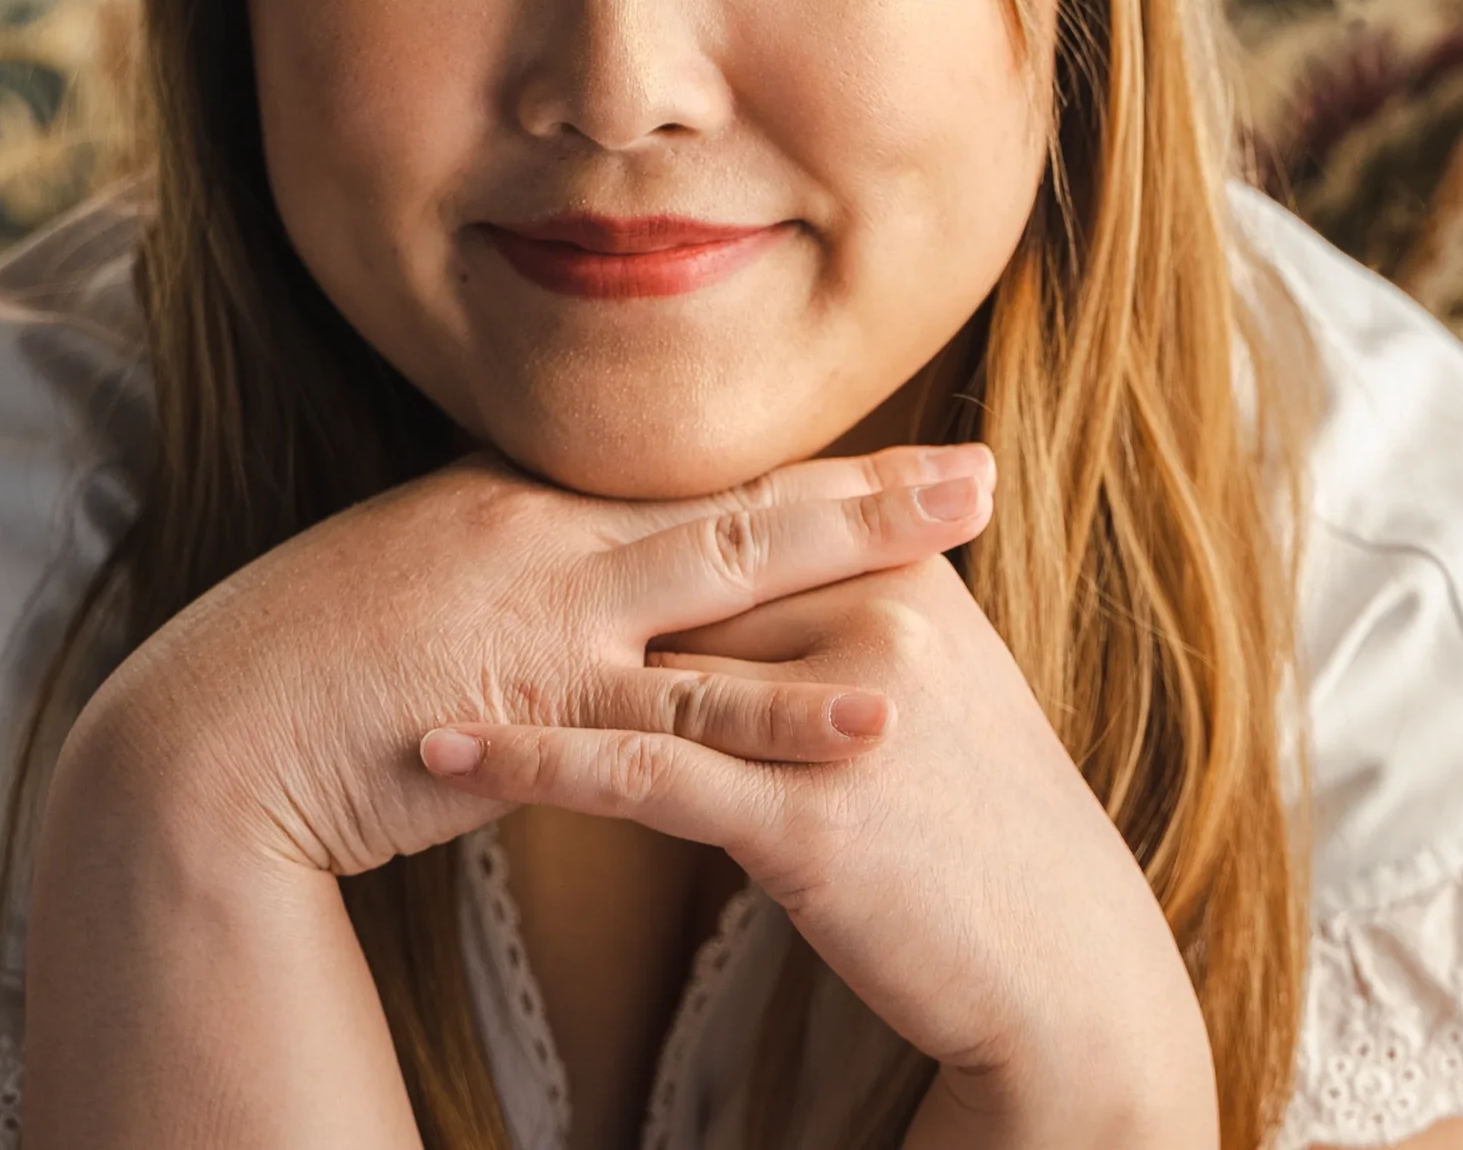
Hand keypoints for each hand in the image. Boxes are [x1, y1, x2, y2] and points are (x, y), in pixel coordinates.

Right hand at [56, 441, 995, 880]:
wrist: (201, 739)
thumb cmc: (302, 664)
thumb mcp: (418, 579)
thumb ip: (512, 565)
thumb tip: (590, 571)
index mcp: (525, 503)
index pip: (689, 480)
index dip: (798, 472)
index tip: (894, 462)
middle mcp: (547, 536)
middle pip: (735, 504)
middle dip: (864, 490)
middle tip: (980, 470)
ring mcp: (543, 618)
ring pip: (728, 582)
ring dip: (853, 563)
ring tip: (964, 549)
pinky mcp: (531, 714)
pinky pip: (676, 719)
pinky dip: (774, 717)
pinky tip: (865, 718)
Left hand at [417, 488, 1219, 1149]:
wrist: (1067, 970)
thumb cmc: (979, 827)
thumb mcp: (918, 685)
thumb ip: (835, 610)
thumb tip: (728, 561)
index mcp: (897, 572)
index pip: (736, 519)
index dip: (619, 514)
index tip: (506, 492)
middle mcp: (875, 617)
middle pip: (679, 576)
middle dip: (551, 567)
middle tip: (424, 543)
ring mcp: (842, 711)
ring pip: (643, 669)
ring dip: (510, 668)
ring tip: (394, 661)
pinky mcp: (810, 815)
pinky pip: (640, 776)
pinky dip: (534, 764)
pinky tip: (447, 759)